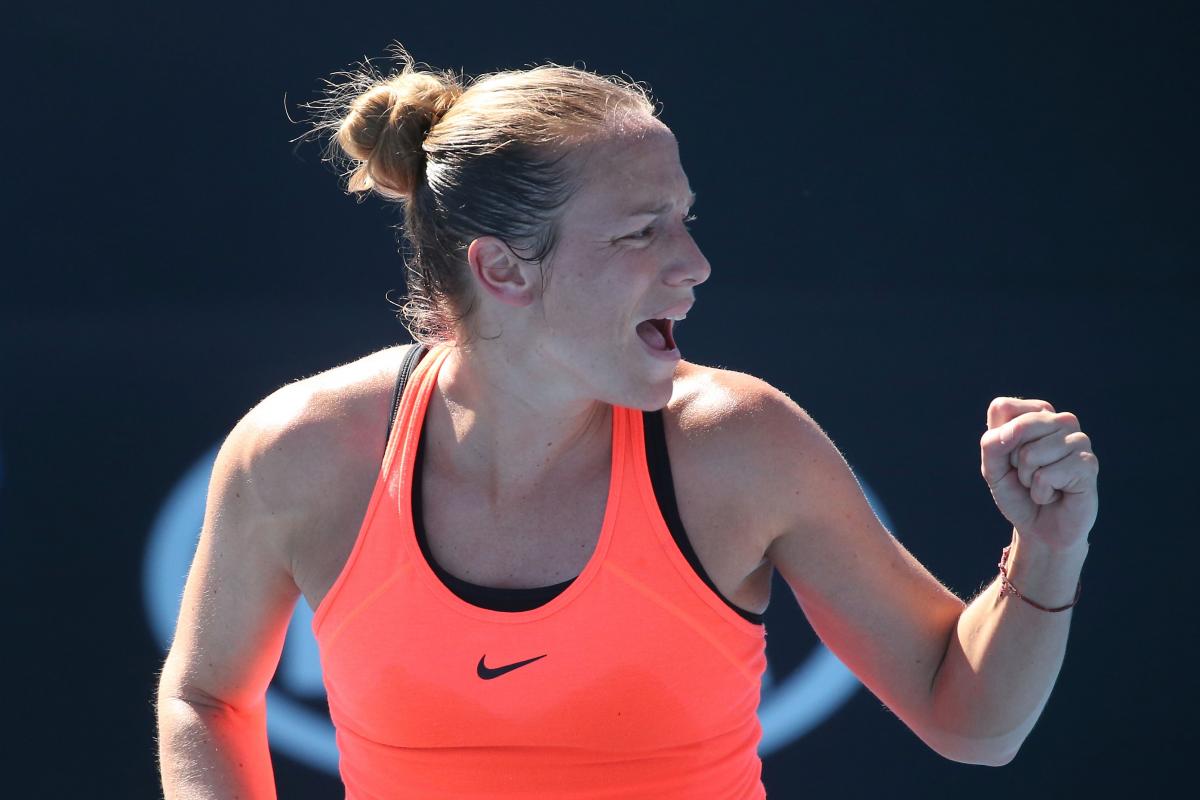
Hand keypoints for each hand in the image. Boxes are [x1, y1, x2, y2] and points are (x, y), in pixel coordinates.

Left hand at [980, 397, 1098, 550]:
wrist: (1041, 529)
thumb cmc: (1018, 494)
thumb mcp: (993, 468)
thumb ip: (992, 444)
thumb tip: (1012, 432)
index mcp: (1037, 414)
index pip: (1003, 407)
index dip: (997, 439)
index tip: (1010, 458)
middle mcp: (1061, 421)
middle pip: (1018, 427)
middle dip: (1013, 461)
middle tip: (1028, 475)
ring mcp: (1078, 440)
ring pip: (1030, 454)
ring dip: (1028, 479)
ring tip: (1044, 485)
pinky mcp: (1088, 463)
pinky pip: (1045, 476)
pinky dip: (1041, 493)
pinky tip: (1057, 495)